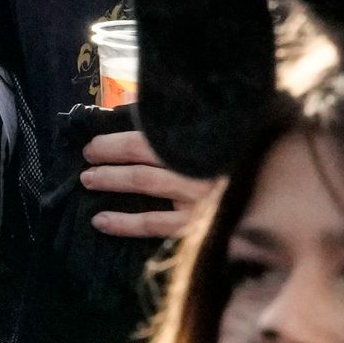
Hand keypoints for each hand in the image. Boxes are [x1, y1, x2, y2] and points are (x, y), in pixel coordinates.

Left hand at [81, 126, 217, 242]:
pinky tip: (100, 221)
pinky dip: (123, 223)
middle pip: (144, 153)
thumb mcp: (206, 148)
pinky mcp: (194, 227)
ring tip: (88, 180)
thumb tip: (133, 115)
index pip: (151, 136)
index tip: (94, 144)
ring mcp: (199, 197)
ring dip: (111, 179)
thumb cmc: (225, 174)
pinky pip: (152, 223)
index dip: (118, 140)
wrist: (256, 211)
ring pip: (144, 181)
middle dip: (109, 154)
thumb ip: (174, 133)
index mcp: (200, 143)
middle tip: (87, 158)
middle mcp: (199, 166)